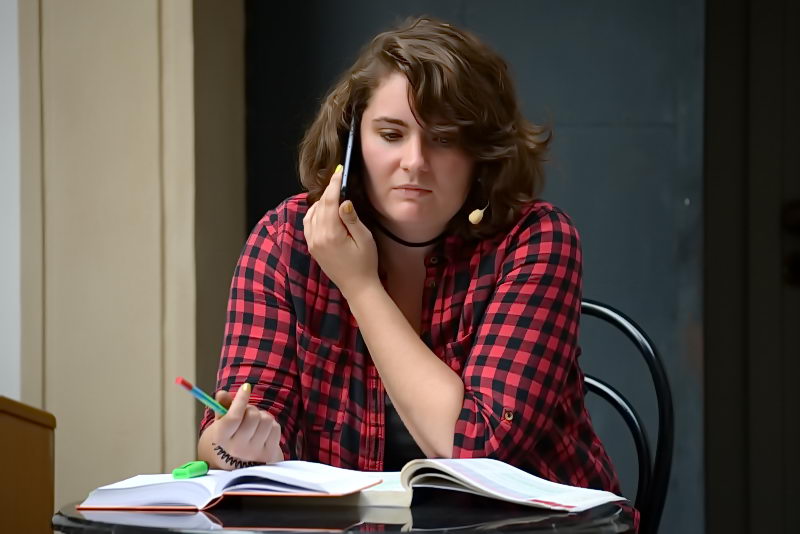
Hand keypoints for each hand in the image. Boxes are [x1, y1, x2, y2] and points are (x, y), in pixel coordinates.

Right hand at [207, 383, 282, 468]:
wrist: (241, 459)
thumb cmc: (232, 433)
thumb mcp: (223, 420)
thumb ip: (222, 406)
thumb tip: (222, 394)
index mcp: (221, 438)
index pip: (233, 417)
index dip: (240, 400)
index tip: (246, 387)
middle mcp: (236, 448)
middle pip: (252, 416)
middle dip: (251, 408)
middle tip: (247, 412)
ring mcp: (254, 452)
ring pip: (266, 419)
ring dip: (262, 416)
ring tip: (255, 423)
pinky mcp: (268, 453)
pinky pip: (276, 428)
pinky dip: (271, 425)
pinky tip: (263, 431)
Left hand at [303, 165, 379, 298]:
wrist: (357, 287)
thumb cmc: (365, 263)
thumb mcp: (365, 239)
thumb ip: (352, 219)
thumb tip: (344, 201)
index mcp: (331, 234)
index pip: (329, 201)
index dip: (334, 184)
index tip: (339, 171)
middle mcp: (317, 237)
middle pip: (320, 205)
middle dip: (329, 191)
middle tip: (339, 181)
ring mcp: (312, 243)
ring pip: (312, 213)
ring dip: (322, 202)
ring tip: (335, 196)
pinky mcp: (312, 247)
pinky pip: (308, 224)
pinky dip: (315, 213)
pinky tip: (324, 211)